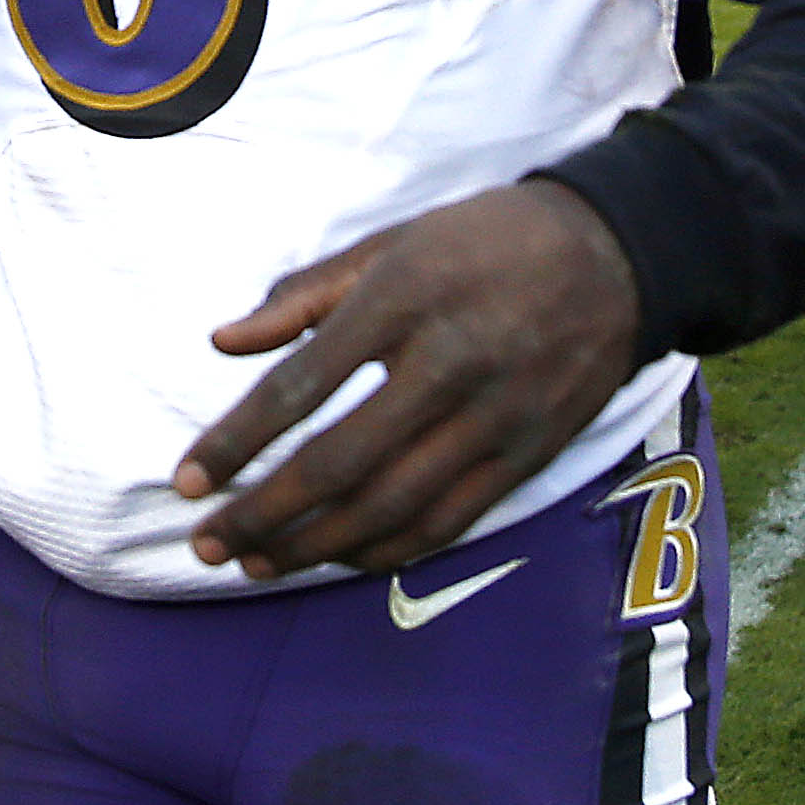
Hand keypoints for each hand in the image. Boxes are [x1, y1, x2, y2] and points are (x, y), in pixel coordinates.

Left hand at [169, 181, 644, 582]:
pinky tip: (337, 558)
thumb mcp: (389, 243)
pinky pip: (448, 520)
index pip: (300, 386)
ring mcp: (496, 418)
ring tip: (256, 562)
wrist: (615, 256)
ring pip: (392, 506)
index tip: (188, 478)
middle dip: (265, 513)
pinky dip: (387, 550)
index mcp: (402, 300)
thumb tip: (222, 343)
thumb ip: (302, 297)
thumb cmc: (482, 241)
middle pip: (341, 462)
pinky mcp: (529, 455)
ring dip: (315, 545)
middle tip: (208, 543)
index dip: (237, 441)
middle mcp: (449, 365)